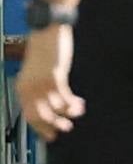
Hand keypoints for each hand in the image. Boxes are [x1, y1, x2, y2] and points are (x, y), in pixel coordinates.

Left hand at [17, 24, 83, 140]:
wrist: (46, 29)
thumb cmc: (43, 47)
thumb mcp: (36, 71)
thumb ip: (39, 86)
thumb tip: (50, 103)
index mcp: (22, 87)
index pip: (28, 115)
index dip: (41, 128)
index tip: (50, 134)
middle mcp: (29, 88)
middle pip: (39, 117)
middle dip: (54, 125)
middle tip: (65, 129)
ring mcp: (41, 84)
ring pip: (54, 109)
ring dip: (68, 114)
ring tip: (77, 112)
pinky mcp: (55, 77)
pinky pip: (65, 98)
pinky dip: (73, 104)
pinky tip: (80, 102)